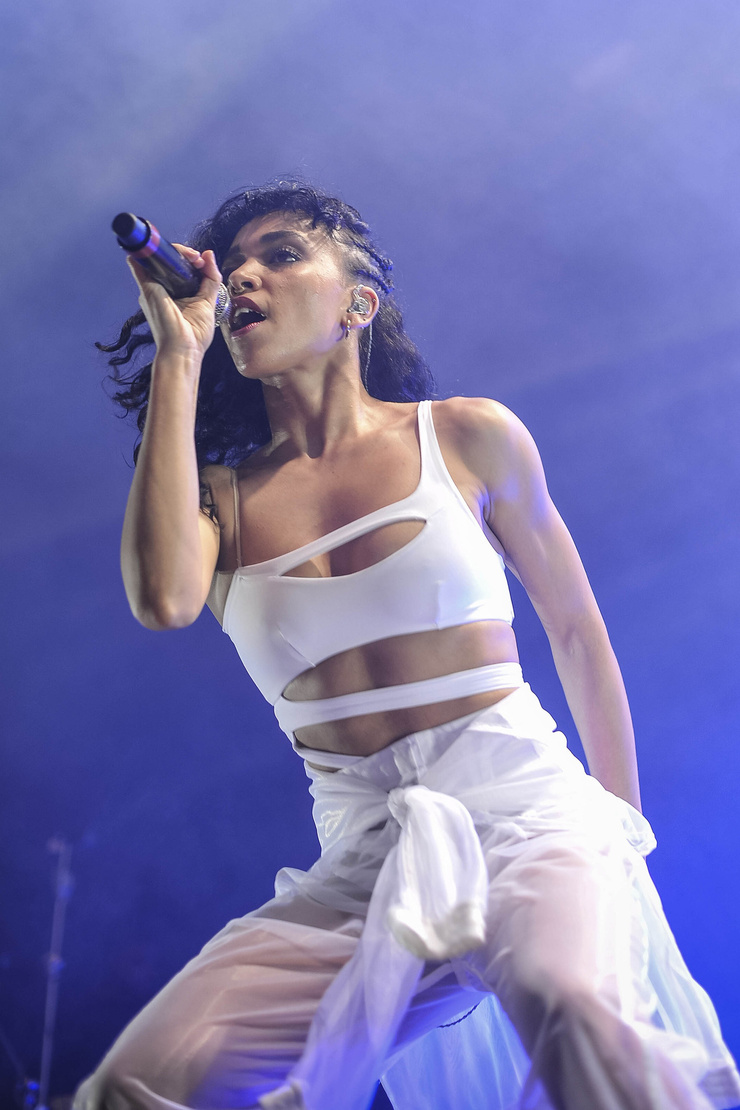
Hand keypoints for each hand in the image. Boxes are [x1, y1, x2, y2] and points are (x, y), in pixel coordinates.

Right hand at [127, 245, 222, 360]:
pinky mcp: (148, 290)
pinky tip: (159, 246)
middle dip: (185, 253)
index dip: (190, 259)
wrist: (182, 351)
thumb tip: (208, 255)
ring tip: (192, 256)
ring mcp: (152, 289)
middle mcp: (160, 289)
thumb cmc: (193, 335)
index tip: (202, 262)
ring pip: (158, 259)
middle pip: (168, 261)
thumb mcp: (207, 302)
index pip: (179, 267)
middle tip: (198, 259)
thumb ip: (210, 279)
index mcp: (174, 293)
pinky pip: (142, 265)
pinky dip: (148, 252)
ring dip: (175, 251)